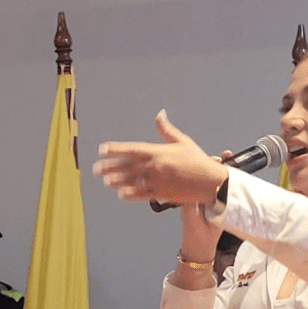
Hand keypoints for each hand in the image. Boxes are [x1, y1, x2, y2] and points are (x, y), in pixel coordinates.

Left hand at [94, 110, 227, 205]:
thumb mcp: (182, 141)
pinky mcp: (162, 194)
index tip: (102, 149)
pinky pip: (142, 194)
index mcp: (158, 152)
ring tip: (105, 181)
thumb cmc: (198, 160)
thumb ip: (166, 129)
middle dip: (110, 167)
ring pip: (131, 181)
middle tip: (96, 168)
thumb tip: (160, 114)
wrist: (211, 182)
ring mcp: (157, 181)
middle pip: (127, 166)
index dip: (115, 149)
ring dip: (117, 181)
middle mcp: (155, 166)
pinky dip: (130, 194)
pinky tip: (121, 194)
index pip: (131, 149)